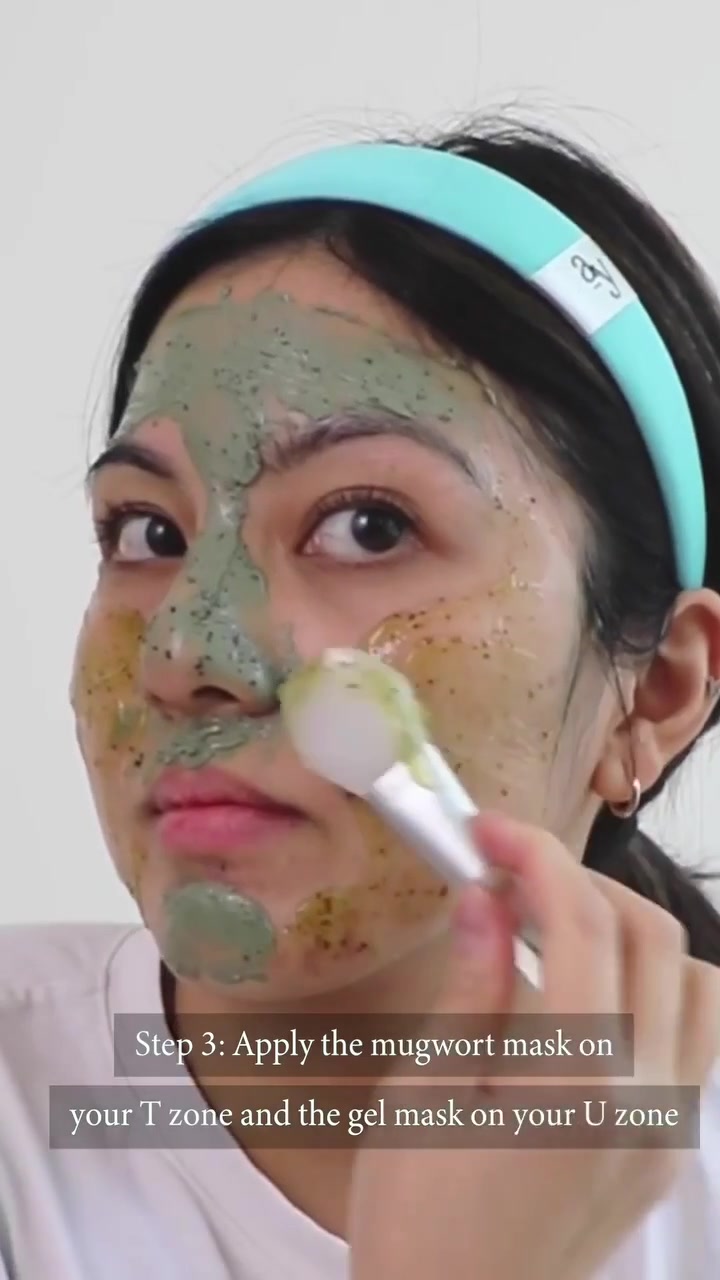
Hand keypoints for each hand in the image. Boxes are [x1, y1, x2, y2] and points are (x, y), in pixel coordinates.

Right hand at [348, 812, 719, 1279]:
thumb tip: (486, 897)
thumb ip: (472, 986)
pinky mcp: (668, 1152)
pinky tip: (582, 995)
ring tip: (553, 929)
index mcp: (576, 1084)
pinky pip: (692, 1040)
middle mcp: (647, 1102)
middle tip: (509, 874)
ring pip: (698, 984)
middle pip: (654, 938)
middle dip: (582, 881)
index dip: (536, 855)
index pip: (583, 925)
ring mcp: (670, 1132)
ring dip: (633, 933)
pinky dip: (653, 988)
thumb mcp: (422, 1092)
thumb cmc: (415, 1218)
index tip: (488, 830)